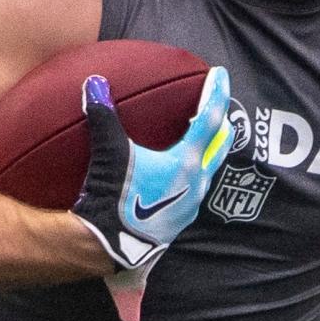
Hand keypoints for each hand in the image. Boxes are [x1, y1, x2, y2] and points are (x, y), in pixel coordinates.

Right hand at [73, 67, 231, 320]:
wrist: (108, 246)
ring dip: (207, 155)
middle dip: (222, 129)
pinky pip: (193, 192)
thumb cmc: (114, 199)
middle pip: (217, 148)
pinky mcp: (179, 223)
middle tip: (224, 114)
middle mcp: (194, 184)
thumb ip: (104, 117)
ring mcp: (189, 207)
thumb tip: (95, 83)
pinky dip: (193, 176)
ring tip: (203, 145)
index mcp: (184, 162)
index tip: (221, 74)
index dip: (216, 93)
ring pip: (206, 173)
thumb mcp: (110, 154)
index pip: (208, 119)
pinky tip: (181, 179)